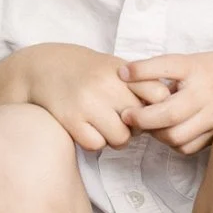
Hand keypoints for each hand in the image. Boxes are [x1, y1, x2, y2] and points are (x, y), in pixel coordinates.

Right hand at [11, 44, 169, 151]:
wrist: (42, 67)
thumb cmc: (86, 71)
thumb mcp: (114, 67)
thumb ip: (140, 84)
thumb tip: (170, 108)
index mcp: (121, 70)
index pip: (160, 94)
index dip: (158, 108)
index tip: (147, 109)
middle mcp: (106, 84)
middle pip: (142, 122)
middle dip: (135, 126)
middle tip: (121, 120)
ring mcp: (87, 103)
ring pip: (121, 139)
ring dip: (115, 138)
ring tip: (104, 126)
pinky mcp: (70, 120)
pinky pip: (96, 145)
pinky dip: (94, 142)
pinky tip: (87, 129)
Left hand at [119, 52, 212, 154]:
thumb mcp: (204, 60)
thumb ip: (177, 72)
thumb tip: (136, 78)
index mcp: (200, 67)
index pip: (168, 65)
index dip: (143, 69)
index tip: (123, 72)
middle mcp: (206, 91)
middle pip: (167, 112)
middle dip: (142, 117)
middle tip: (127, 116)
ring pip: (176, 135)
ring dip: (157, 134)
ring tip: (147, 127)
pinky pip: (189, 146)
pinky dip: (175, 143)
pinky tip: (170, 134)